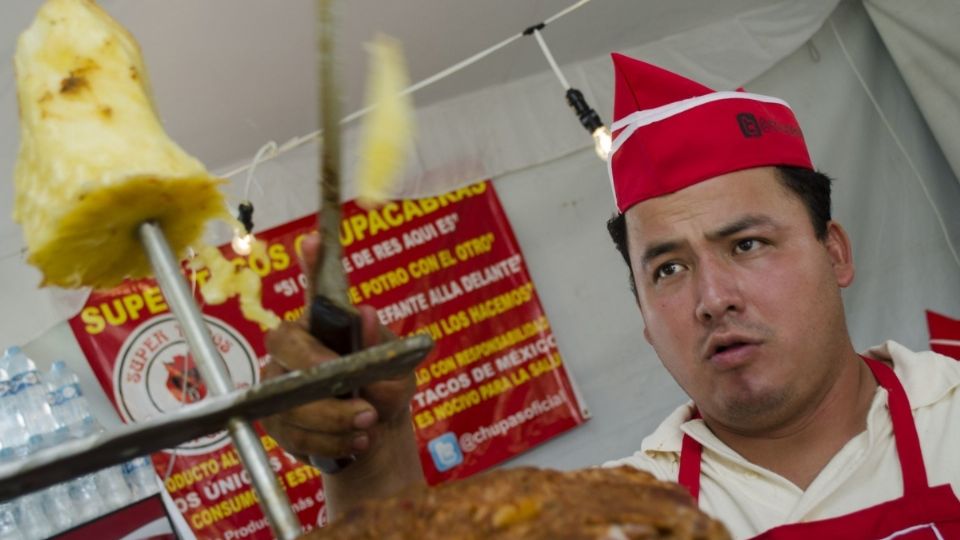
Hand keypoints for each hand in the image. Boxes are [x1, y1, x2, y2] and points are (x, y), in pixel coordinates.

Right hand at [261, 233, 414, 461]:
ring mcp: (278, 380)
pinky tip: (354, 441)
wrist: (375, 433)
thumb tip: (364, 314)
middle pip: (283, 344)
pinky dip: (328, 441)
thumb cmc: (384, 390)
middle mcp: (295, 345)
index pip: (316, 287)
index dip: (312, 263)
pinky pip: (292, 430)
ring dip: (333, 418)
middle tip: (361, 400)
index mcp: (328, 323)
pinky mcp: (273, 417)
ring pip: (288, 395)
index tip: (315, 239)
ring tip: (368, 425)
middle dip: (319, 373)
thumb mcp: (398, 373)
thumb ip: (382, 349)